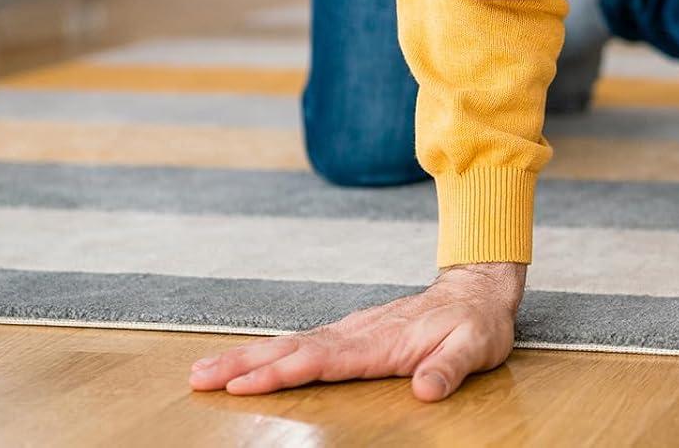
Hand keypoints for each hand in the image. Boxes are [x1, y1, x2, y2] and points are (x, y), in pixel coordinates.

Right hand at [189, 262, 523, 401]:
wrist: (479, 288)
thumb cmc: (477, 323)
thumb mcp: (475, 347)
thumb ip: (450, 367)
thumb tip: (427, 390)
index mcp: (382, 341)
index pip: (323, 359)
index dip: (282, 372)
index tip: (243, 383)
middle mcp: (359, 332)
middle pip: (294, 348)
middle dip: (245, 364)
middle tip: (198, 377)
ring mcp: (354, 330)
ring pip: (294, 343)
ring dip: (249, 357)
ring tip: (205, 371)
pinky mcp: (354, 332)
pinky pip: (306, 342)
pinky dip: (273, 352)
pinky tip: (251, 361)